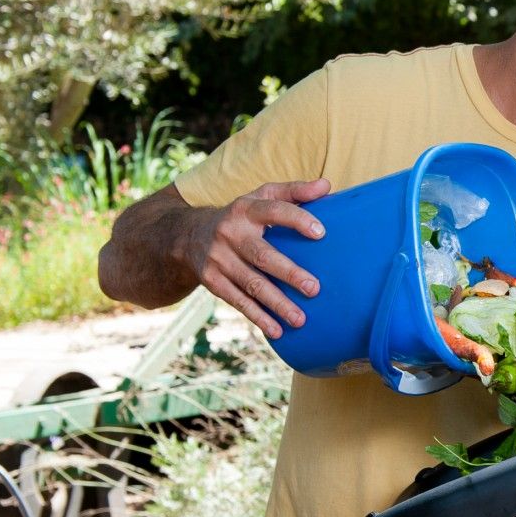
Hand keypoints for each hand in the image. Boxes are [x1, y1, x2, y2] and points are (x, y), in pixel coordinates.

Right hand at [180, 179, 331, 339]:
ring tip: (301, 319)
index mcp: (246, 209)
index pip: (274, 210)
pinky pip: (238, 301)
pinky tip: (277, 330)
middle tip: (315, 289)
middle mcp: (230, 233)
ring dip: (277, 304)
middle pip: (262, 256)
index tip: (321, 233)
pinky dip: (258, 317)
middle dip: (289, 273)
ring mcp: (219, 259)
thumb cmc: (242, 215)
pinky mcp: (212, 281)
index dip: (296, 219)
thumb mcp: (261, 196)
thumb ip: (294, 191)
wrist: (188, 235)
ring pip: (251, 284)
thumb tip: (327, 186)